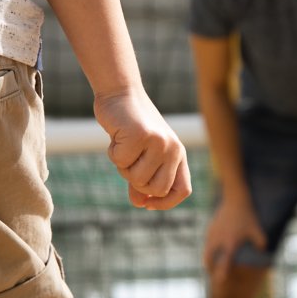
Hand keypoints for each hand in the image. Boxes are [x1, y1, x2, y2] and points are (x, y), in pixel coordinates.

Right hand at [93, 88, 190, 210]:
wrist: (121, 94)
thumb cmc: (131, 127)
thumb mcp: (141, 155)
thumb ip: (143, 179)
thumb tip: (140, 204)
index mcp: (179, 154)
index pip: (183, 190)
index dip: (165, 203)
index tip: (147, 203)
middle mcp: (174, 148)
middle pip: (157, 189)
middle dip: (137, 182)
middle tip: (129, 161)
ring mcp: (159, 142)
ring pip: (137, 178)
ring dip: (122, 166)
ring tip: (124, 144)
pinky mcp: (141, 135)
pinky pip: (121, 161)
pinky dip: (113, 152)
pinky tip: (117, 136)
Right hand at [205, 194, 268, 280]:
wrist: (236, 200)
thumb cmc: (248, 216)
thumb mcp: (257, 229)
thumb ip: (261, 243)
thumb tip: (263, 252)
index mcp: (231, 243)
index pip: (225, 262)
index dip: (223, 273)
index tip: (221, 281)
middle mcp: (219, 240)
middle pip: (209, 259)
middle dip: (210, 268)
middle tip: (212, 273)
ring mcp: (213, 234)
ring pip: (206, 251)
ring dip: (208, 258)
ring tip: (210, 265)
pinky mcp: (210, 228)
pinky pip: (208, 242)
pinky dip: (209, 248)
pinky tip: (213, 249)